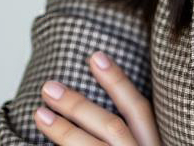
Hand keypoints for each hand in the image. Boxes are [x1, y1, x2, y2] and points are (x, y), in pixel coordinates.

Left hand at [34, 50, 161, 144]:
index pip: (138, 107)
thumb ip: (137, 131)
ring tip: (39, 113)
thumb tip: (105, 106)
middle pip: (111, 126)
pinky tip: (37, 145)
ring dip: (63, 130)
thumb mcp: (149, 144)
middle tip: (50, 86)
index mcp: (156, 142)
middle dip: (79, 106)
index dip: (118, 81)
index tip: (96, 55)